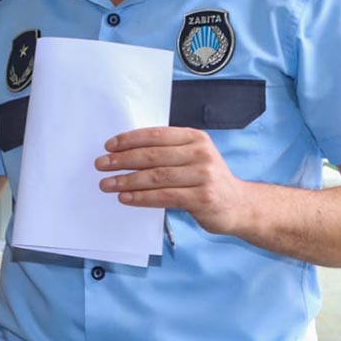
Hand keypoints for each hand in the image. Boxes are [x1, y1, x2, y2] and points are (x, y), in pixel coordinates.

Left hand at [95, 126, 247, 235]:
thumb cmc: (206, 179)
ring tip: (107, 184)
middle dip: (122, 160)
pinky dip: (141, 197)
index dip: (129, 140)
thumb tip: (124, 152)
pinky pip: (164, 196)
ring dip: (127, 181)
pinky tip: (126, 198)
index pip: (155, 135)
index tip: (108, 146)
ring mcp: (203, 176)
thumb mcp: (192, 157)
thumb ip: (167, 152)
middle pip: (152, 156)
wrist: (239, 205)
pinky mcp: (202, 198)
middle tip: (101, 165)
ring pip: (155, 177)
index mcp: (195, 138)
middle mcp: (201, 154)